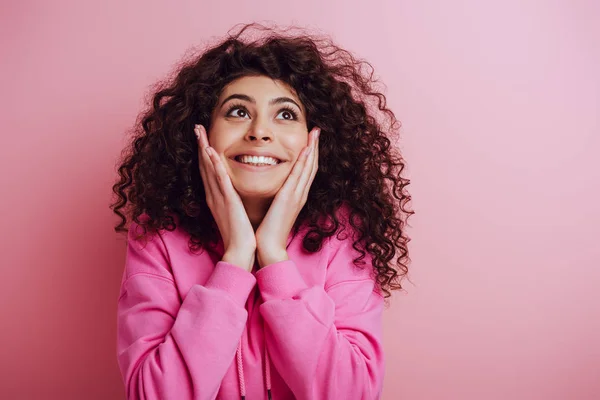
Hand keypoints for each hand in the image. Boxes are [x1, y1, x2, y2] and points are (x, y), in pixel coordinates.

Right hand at [195, 124, 255, 271]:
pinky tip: (211, 153)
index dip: (205, 153)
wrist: (240, 252)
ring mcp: (219, 198)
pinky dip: (214, 166)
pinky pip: (220, 181)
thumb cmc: (241, 235)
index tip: (203, 137)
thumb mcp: (235, 213)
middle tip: (197, 126)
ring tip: (200, 132)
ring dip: (204, 149)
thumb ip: (233, 201)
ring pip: (209, 169)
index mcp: (217, 197)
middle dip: (200, 145)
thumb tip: (235, 193)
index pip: (209, 171)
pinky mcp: (227, 202)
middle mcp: (214, 195)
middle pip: (205, 165)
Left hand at [255, 127, 319, 267]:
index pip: (306, 170)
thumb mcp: (276, 209)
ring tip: (314, 132)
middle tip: (317, 129)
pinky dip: (303, 162)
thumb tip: (276, 189)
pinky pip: (298, 176)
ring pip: (308, 167)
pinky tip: (305, 149)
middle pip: (311, 165)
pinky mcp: (289, 199)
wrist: (268, 247)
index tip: (310, 139)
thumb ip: (278, 197)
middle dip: (314, 146)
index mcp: (297, 196)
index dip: (310, 154)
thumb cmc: (268, 230)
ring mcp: (297, 196)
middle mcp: (300, 194)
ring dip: (312, 148)